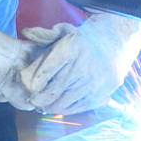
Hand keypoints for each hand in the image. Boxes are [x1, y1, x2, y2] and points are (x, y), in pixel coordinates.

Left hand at [20, 13, 140, 114]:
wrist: (115, 43)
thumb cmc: (83, 39)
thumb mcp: (64, 31)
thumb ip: (44, 34)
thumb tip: (26, 33)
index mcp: (70, 50)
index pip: (44, 73)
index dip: (32, 83)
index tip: (28, 87)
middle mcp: (81, 69)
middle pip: (52, 92)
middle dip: (38, 99)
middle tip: (32, 100)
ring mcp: (92, 85)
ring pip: (63, 104)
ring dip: (50, 107)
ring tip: (44, 105)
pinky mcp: (101, 95)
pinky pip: (78, 108)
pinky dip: (66, 110)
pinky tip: (60, 106)